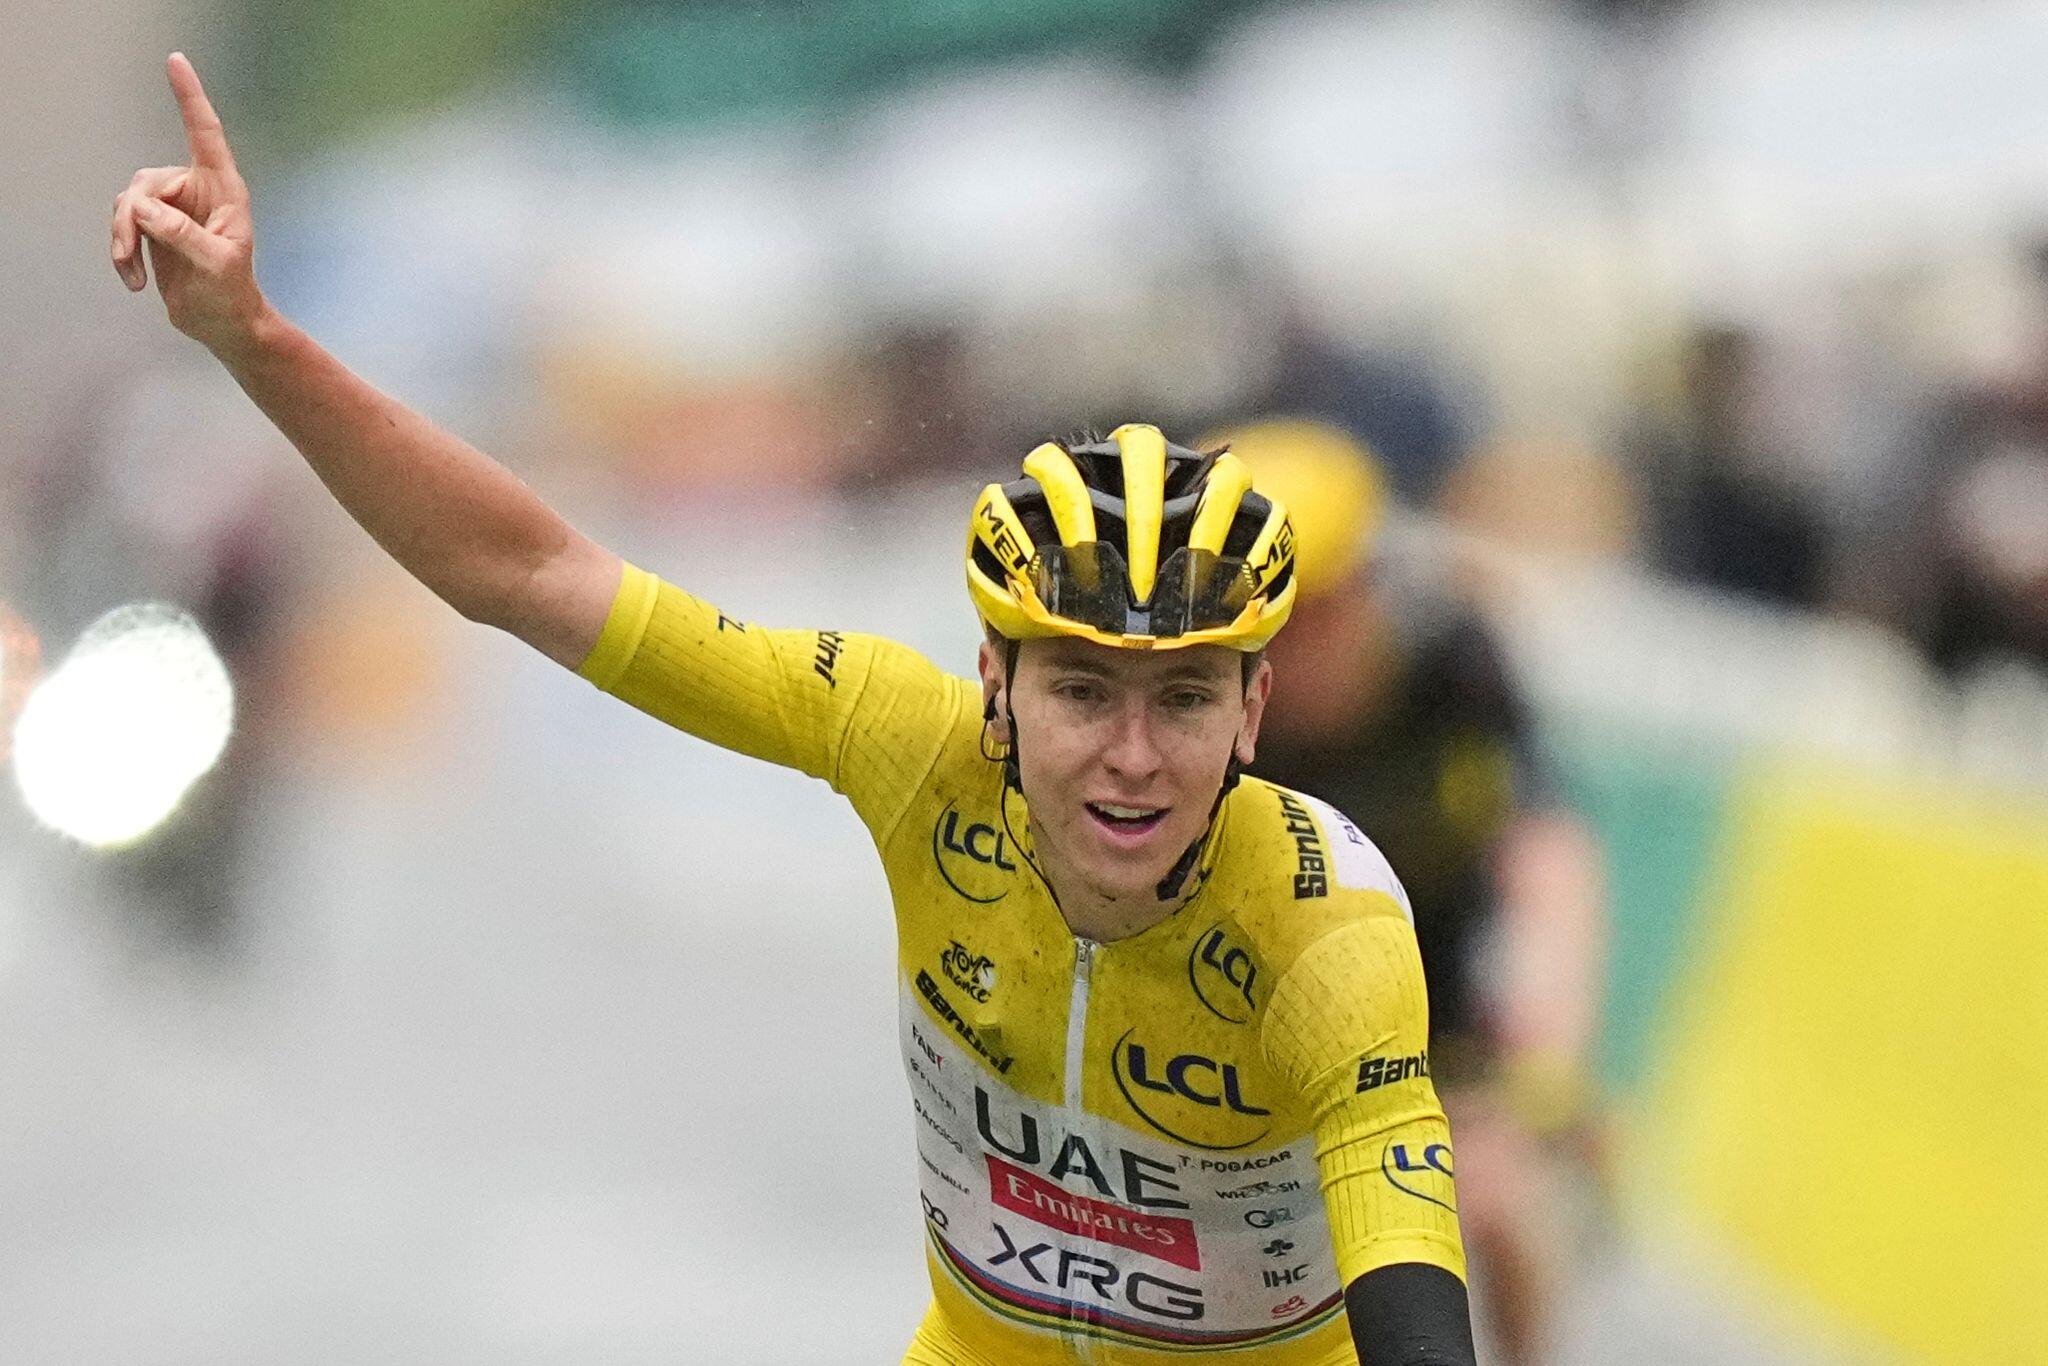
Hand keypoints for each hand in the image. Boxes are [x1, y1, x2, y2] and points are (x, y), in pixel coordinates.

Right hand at [111, 52, 266, 352]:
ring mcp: (174, 207)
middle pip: (146, 182)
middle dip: (132, 218)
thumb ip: (181, 234)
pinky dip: (121, 250)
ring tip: (133, 274)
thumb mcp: (214, 265)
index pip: (205, 134)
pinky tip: (132, 279)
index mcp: (224, 189)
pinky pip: (124, 223)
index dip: (189, 97)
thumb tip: (143, 208)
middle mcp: (197, 190)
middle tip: (129, 253)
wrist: (221, 323)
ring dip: (123, 238)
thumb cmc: (231, 294)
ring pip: (128, 203)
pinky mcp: (155, 225)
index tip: (176, 61)